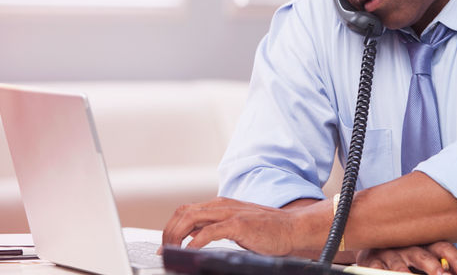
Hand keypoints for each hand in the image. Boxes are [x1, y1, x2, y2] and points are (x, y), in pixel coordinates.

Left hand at [161, 197, 301, 255]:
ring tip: (172, 252)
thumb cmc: (266, 230)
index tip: (164, 244)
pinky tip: (190, 252)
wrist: (292, 228)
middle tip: (164, 250)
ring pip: (191, 218)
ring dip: (176, 235)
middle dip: (168, 231)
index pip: (186, 210)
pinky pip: (210, 231)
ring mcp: (230, 213)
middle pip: (183, 212)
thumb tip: (193, 238)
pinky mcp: (239, 224)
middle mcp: (222, 205)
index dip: (171, 226)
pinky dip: (195, 242)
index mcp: (219, 205)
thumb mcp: (235, 225)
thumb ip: (215, 227)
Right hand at [356, 242, 456, 274]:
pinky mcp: (372, 261)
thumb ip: (443, 264)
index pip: (442, 247)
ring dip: (405, 272)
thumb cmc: (403, 257)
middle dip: (433, 266)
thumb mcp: (424, 260)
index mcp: (424, 246)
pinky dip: (381, 272)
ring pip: (398, 263)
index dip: (455, 259)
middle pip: (422, 255)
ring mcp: (389, 254)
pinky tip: (387, 274)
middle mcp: (407, 248)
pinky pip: (376, 267)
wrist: (372, 251)